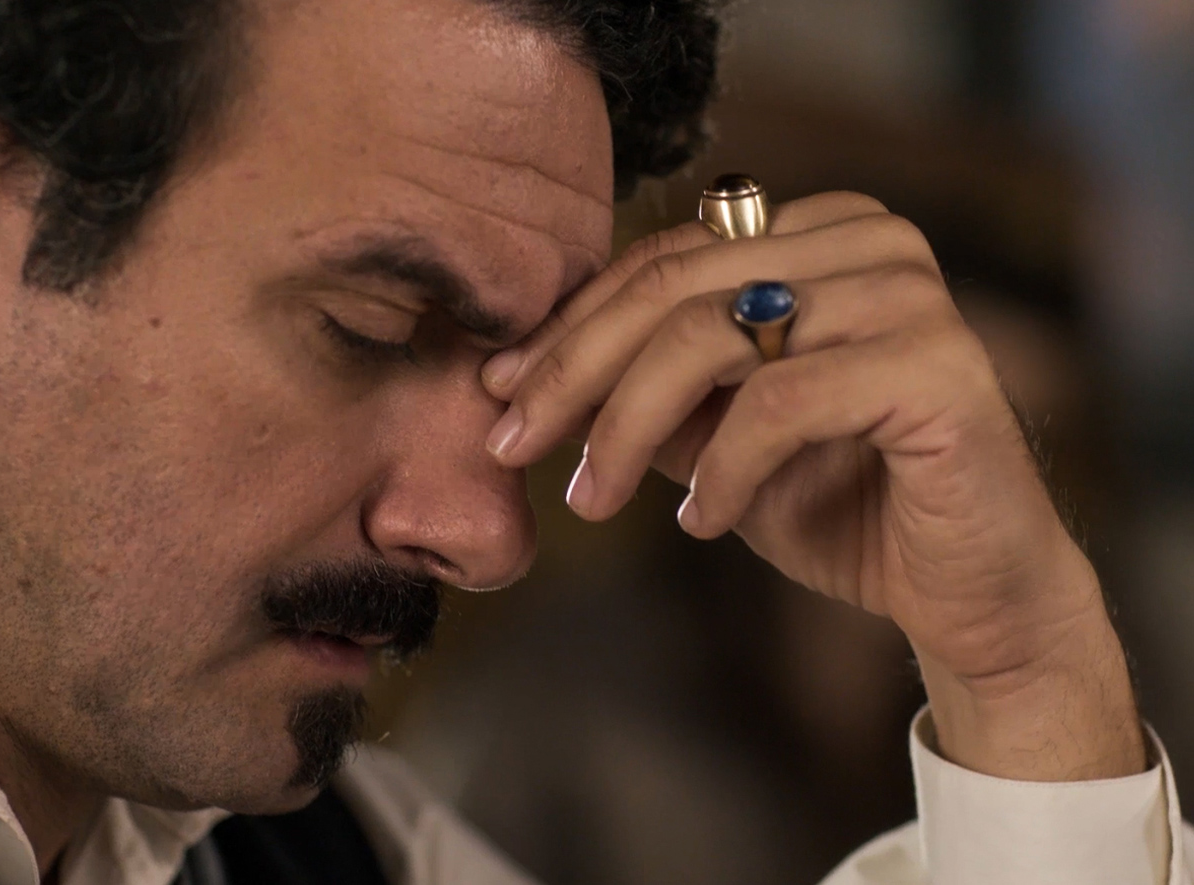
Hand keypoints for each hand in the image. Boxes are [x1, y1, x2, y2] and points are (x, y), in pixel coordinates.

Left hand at [482, 193, 1145, 780]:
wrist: (966, 592)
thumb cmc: (840, 504)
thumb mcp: (715, 437)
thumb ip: (647, 390)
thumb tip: (523, 375)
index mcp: (819, 232)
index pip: (665, 260)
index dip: (569, 327)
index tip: (498, 392)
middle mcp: (869, 241)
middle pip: (674, 288)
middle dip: (573, 372)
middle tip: (509, 443)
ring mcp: (909, 294)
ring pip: (710, 337)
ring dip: (627, 428)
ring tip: (593, 499)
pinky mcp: (936, 366)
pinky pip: (778, 404)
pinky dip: (720, 468)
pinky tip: (701, 522)